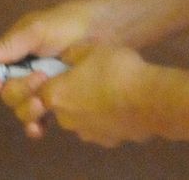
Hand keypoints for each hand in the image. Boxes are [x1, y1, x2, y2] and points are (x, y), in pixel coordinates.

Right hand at [0, 0, 105, 138]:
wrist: (103, 31)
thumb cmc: (67, 24)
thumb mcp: (37, 30)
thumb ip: (9, 44)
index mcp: (13, 55)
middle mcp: (23, 74)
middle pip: (6, 96)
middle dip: (18, 91)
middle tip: (39, 78)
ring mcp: (40, 90)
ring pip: (22, 110)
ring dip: (28, 109)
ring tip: (43, 101)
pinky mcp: (57, 101)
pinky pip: (40, 120)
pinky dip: (37, 126)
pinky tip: (41, 127)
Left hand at [37, 40, 156, 148]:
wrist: (149, 98)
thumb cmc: (116, 69)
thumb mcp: (92, 48)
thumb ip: (72, 54)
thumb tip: (65, 58)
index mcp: (57, 95)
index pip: (39, 91)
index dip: (49, 79)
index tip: (62, 69)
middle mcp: (66, 118)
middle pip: (60, 104)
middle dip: (70, 92)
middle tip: (89, 76)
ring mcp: (86, 132)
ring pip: (80, 117)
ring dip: (88, 106)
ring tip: (109, 89)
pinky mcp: (106, 140)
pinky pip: (99, 126)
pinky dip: (105, 117)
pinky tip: (120, 103)